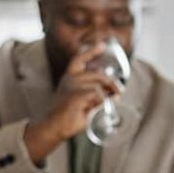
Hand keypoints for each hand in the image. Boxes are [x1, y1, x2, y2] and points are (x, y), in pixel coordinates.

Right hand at [24, 43, 120, 159]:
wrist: (54, 127)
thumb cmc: (69, 116)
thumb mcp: (82, 100)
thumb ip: (95, 93)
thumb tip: (115, 93)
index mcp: (69, 77)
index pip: (80, 59)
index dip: (91, 52)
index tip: (102, 45)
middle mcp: (70, 78)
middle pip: (98, 75)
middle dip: (111, 84)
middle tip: (119, 93)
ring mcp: (73, 86)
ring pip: (99, 86)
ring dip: (108, 95)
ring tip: (111, 102)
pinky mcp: (77, 95)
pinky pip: (99, 96)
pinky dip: (103, 102)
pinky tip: (101, 107)